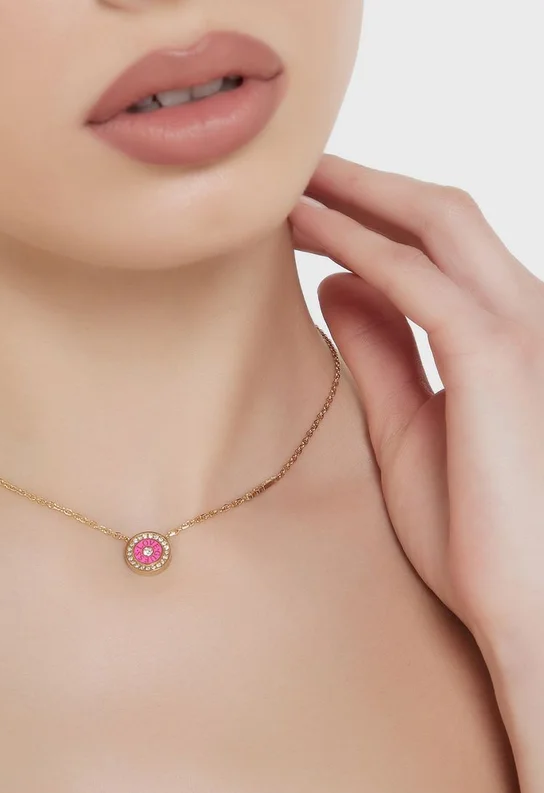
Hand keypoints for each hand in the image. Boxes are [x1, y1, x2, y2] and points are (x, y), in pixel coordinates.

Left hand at [288, 154, 543, 659]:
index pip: (442, 247)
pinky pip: (419, 280)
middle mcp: (524, 316)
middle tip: (297, 168)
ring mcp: (518, 331)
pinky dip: (360, 245)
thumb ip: (379, 353)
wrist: (526, 604)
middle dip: (369, 180)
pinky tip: (309, 232)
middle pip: (445, 213)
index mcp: (506, 336)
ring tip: (293, 181)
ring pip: (438, 225)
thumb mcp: (405, 428)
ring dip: (360, 193)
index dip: (377, 215)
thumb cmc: (473, 531)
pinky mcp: (495, 358)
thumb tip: (337, 284)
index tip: (311, 206)